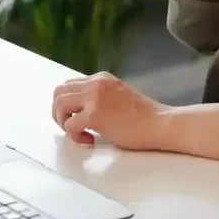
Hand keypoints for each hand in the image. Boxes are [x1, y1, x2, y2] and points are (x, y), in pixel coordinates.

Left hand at [51, 72, 169, 149]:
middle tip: (71, 126)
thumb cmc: (144, 116)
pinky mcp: (95, 115)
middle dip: (59, 111)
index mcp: (101, 78)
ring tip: (80, 133)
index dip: (67, 103)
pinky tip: (90, 141)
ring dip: (63, 122)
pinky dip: (75, 137)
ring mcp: (94, 98)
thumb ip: (99, 97)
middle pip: (58, 91)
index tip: (75, 117)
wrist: (160, 123)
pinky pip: (70, 125)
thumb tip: (80, 110)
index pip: (69, 84)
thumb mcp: (118, 96)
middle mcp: (95, 83)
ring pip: (59, 105)